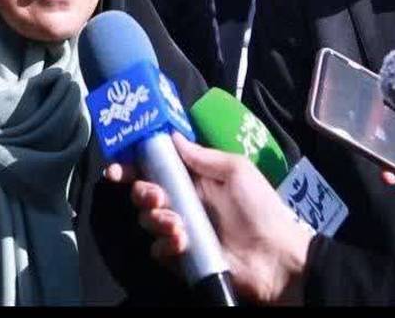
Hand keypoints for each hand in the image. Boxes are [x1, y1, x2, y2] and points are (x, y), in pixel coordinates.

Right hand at [106, 133, 312, 305]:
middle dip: (142, 192)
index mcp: (193, 178)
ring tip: (178, 225)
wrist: (277, 258)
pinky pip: (158, 248)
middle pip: (143, 192)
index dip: (131, 164)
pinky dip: (165, 244)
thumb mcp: (237, 171)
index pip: (154, 167)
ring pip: (147, 220)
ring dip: (157, 219)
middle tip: (155, 197)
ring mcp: (180, 230)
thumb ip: (203, 155)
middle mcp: (182, 202)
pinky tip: (182, 243)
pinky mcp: (181, 257)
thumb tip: (171, 136)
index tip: (116, 167)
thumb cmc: (261, 208)